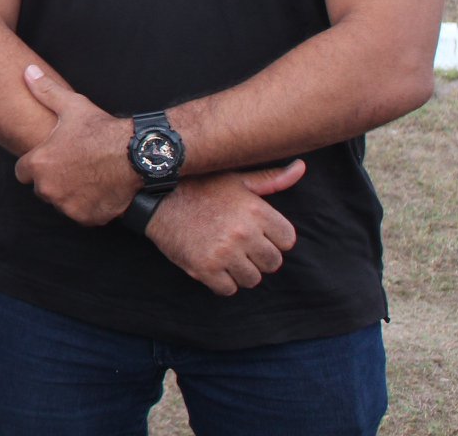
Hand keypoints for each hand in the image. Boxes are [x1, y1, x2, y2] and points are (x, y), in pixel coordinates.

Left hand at [13, 65, 139, 225]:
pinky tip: (101, 189)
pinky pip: (82, 214)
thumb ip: (45, 91)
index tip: (49, 158)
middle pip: (42, 188)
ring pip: (62, 202)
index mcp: (39, 164)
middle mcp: (49, 189)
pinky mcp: (88, 218)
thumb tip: (27, 72)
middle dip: (52, 180)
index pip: (22, 172)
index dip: (35, 164)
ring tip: (88, 176)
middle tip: (72, 165)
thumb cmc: (101, 129)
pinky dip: (89, 206)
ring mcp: (68, 206)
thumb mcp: (72, 106)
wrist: (135, 154)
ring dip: (70, 194)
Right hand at [145, 161, 305, 295]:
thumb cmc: (201, 187)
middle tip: (238, 245)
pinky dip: (221, 282)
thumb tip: (301, 168)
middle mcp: (243, 232)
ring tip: (224, 254)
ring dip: (240, 271)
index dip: (273, 238)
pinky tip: (211, 263)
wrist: (156, 198)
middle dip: (258, 257)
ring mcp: (224, 252)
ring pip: (252, 280)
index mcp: (256, 210)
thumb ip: (271, 179)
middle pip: (273, 263)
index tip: (256, 233)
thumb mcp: (236, 179)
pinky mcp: (204, 268)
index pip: (288, 241)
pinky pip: (228, 289)